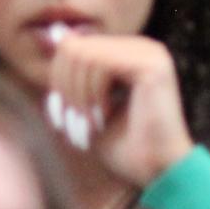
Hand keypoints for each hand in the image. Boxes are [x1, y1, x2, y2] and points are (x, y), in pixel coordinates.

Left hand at [49, 34, 195, 187]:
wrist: (158, 171)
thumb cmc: (126, 147)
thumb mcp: (89, 108)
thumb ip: (72, 76)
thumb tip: (52, 37)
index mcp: (128, 54)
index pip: (76, 45)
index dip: (58, 79)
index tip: (62, 115)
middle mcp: (140, 47)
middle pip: (77, 47)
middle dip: (65, 88)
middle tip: (71, 120)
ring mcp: (148, 53)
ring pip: (86, 55)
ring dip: (78, 95)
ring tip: (88, 122)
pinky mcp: (151, 65)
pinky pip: (102, 63)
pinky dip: (93, 93)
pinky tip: (103, 115)